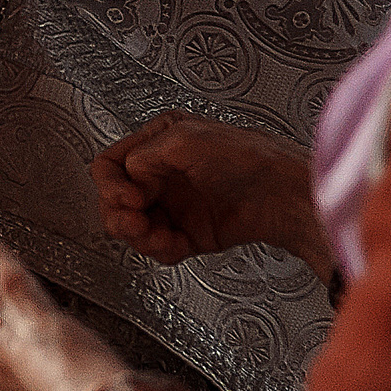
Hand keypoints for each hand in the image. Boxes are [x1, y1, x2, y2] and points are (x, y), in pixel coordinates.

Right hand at [92, 110, 332, 280]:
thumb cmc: (248, 159)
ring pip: (132, 228)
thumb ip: (145, 155)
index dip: (111, 185)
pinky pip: (157, 247)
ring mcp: (173, 204)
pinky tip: (175, 244)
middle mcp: (162, 173)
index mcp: (158, 143)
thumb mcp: (186, 141)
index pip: (110, 165)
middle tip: (138, 222)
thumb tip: (128, 178)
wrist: (281, 196)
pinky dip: (162, 250)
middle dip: (121, 216)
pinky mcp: (186, 232)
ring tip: (161, 237)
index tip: (130, 198)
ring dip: (141, 237)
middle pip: (115, 201)